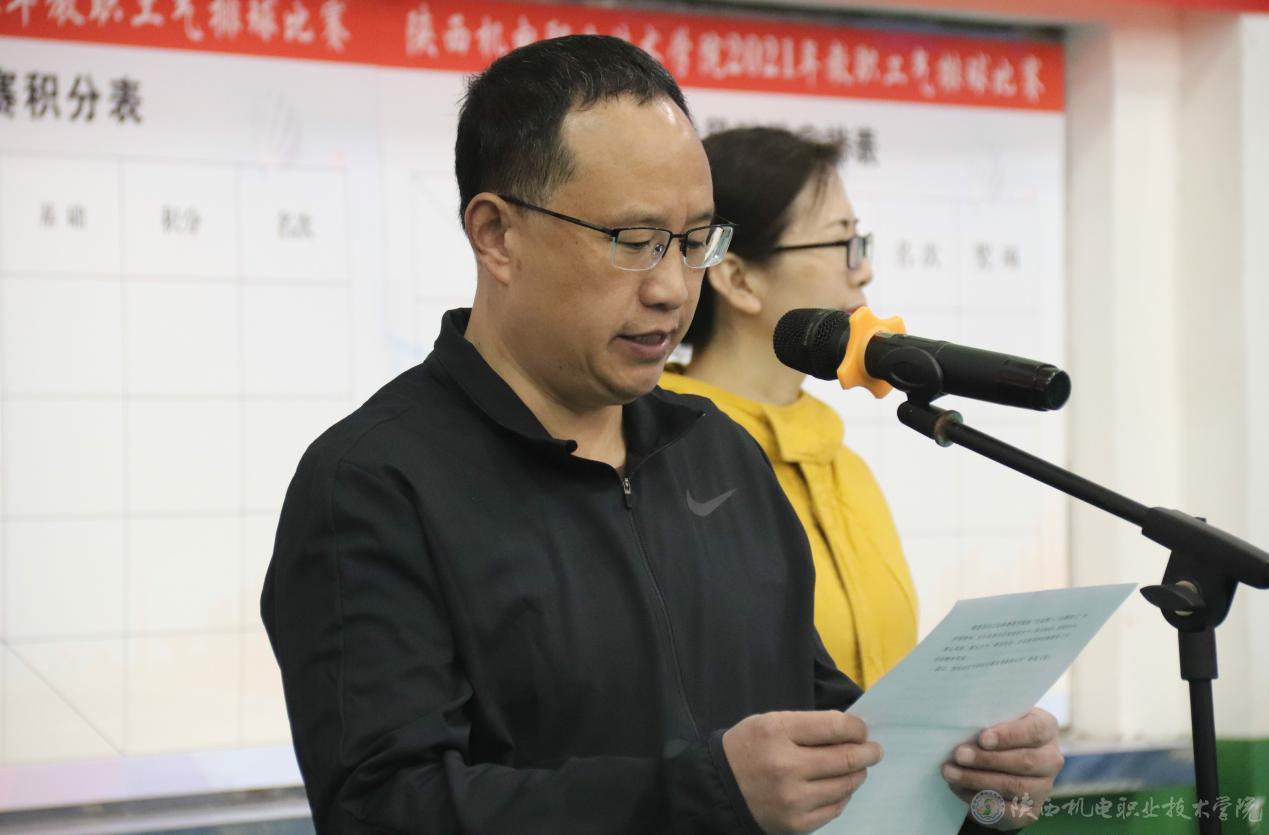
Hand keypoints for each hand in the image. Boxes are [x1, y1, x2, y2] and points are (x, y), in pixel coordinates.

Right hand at [722, 710, 881, 833]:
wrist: (719, 789)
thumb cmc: (748, 749)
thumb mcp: (769, 722)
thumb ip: (808, 725)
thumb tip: (851, 732)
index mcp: (776, 732)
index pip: (835, 726)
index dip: (857, 728)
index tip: (862, 729)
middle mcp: (785, 766)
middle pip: (845, 758)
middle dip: (868, 752)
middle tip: (874, 750)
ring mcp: (791, 798)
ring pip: (845, 785)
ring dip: (857, 774)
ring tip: (857, 767)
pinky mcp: (796, 823)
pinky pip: (835, 808)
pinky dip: (843, 796)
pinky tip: (840, 787)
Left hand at [941, 708, 1063, 829]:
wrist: (999, 764)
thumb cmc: (996, 733)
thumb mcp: (996, 720)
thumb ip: (988, 721)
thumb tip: (963, 727)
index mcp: (1046, 728)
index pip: (1035, 730)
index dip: (1009, 736)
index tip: (983, 739)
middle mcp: (1051, 758)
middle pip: (1024, 761)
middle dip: (987, 759)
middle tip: (959, 755)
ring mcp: (1044, 787)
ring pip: (1014, 786)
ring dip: (977, 780)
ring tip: (950, 772)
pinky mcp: (1030, 810)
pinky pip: (1006, 809)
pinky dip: (978, 799)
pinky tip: (958, 788)